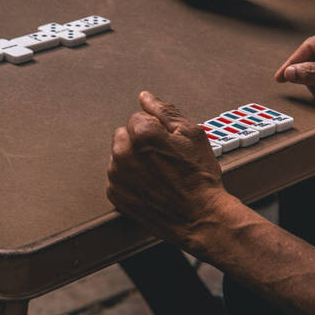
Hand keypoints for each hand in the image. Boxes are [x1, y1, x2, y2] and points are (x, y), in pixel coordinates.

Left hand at [107, 91, 234, 250]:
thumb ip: (164, 110)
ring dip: (134, 160)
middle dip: (140, 142)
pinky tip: (150, 186)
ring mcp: (116, 175)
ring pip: (120, 156)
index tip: (169, 144)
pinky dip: (130, 179)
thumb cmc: (199, 176)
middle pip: (125, 135)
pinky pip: (118, 177)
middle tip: (163, 158)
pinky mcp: (115, 194)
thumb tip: (146, 97)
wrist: (200, 217)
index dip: (156, 129)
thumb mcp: (192, 134)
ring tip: (158, 174)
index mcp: (140, 134)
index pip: (138, 117)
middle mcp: (123, 153)